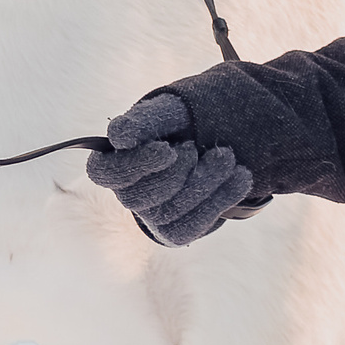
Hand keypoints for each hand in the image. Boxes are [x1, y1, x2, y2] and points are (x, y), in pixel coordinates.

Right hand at [86, 92, 254, 245]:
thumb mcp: (165, 112)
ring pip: (170, 212)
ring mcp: (151, 218)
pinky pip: (192, 226)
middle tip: (197, 147)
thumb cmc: (179, 123)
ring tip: (227, 156)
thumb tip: (118, 138)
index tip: (167, 149)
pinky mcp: (176, 232)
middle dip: (176, 171)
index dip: (135, 164)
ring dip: (205, 181)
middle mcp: (127, 194)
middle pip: (138, 197)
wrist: (213, 140)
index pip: (103, 172)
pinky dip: (221, 198)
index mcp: (113, 162)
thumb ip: (142, 120)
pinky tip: (240, 177)